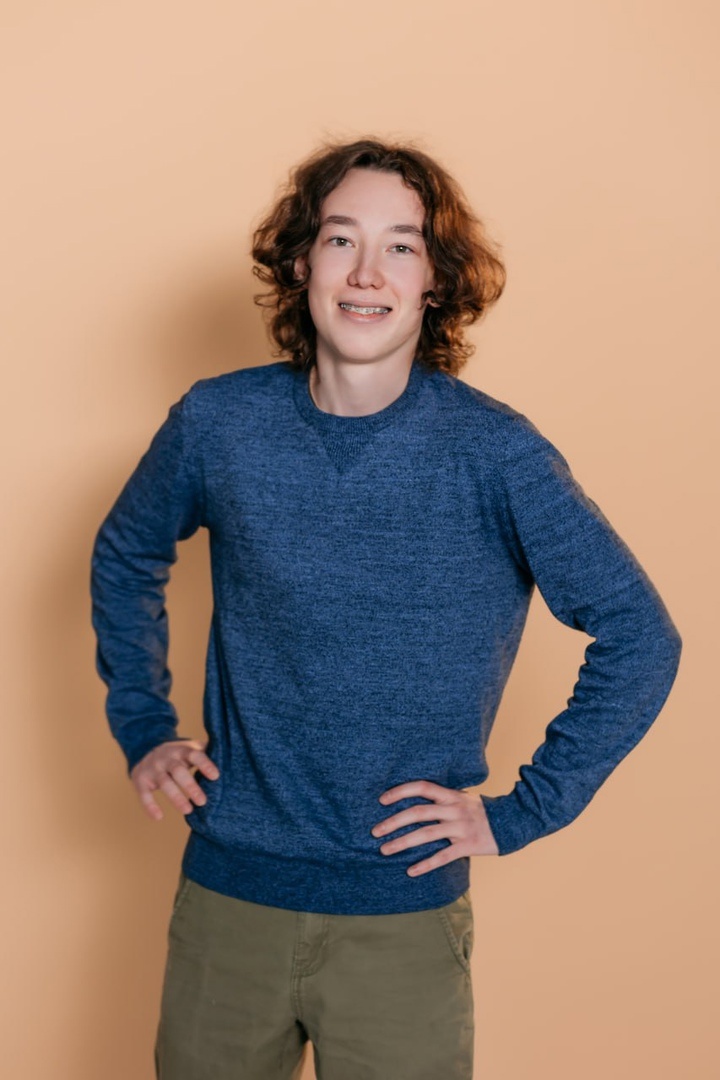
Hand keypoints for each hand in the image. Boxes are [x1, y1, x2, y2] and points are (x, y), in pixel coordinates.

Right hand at [130, 739, 219, 820]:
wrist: (145, 749)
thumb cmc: (178, 754)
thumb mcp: (190, 749)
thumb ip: (207, 753)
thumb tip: (234, 758)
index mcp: (182, 750)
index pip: (195, 754)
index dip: (205, 764)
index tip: (216, 776)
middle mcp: (166, 757)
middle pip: (178, 770)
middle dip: (190, 786)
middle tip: (203, 801)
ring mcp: (153, 769)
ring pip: (164, 783)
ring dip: (176, 797)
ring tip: (188, 811)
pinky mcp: (140, 780)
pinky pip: (144, 794)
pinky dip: (150, 806)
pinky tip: (158, 817)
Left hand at [372, 780, 498, 876]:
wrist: (514, 821)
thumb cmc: (482, 812)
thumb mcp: (463, 799)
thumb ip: (443, 799)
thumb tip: (416, 801)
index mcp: (451, 795)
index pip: (422, 787)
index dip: (400, 791)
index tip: (381, 800)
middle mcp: (454, 809)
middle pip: (418, 812)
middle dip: (394, 822)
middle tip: (375, 832)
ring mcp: (461, 828)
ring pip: (426, 834)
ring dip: (402, 843)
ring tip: (384, 850)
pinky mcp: (468, 846)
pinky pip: (443, 856)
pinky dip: (425, 864)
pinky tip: (411, 871)